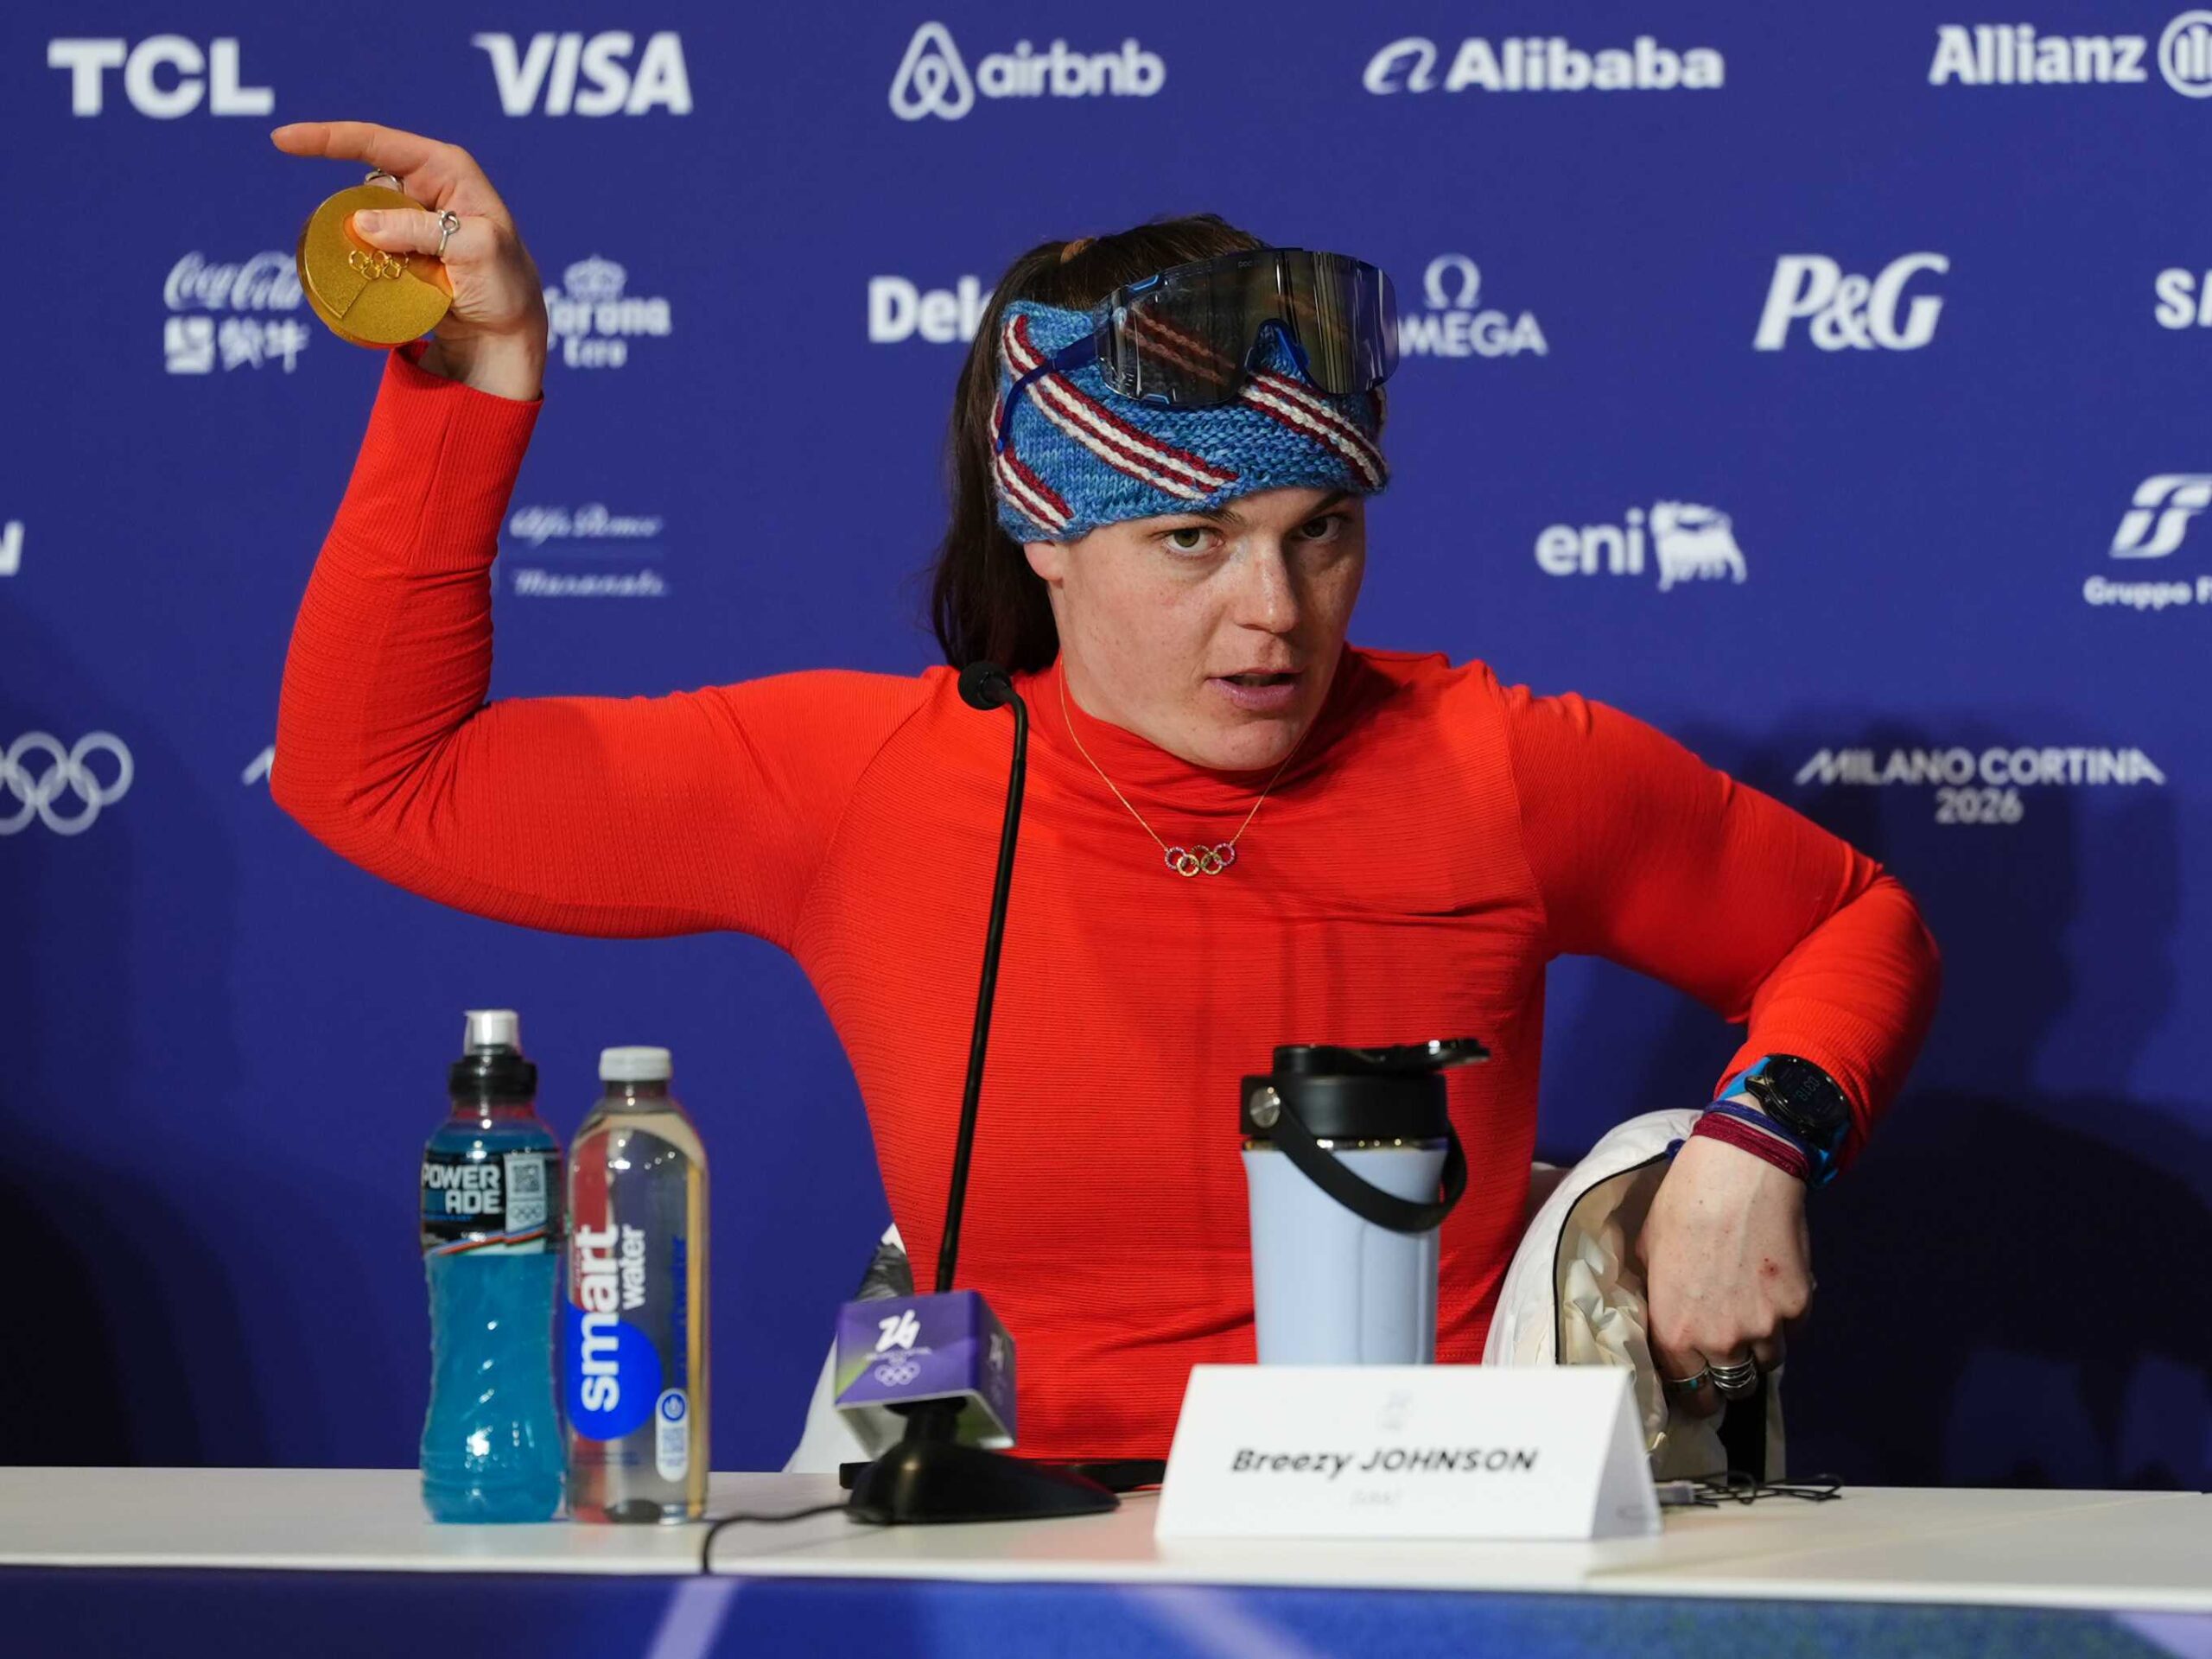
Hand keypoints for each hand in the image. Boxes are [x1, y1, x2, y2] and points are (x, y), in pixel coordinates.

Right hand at [271, 120, 548, 399]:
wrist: (507, 335)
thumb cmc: (506, 288)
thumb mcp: (476, 253)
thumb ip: (421, 232)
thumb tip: (361, 222)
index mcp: (448, 168)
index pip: (379, 142)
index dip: (328, 138)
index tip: (283, 140)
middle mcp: (427, 185)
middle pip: (365, 183)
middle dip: (353, 211)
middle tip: (398, 258)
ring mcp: (412, 217)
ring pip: (362, 217)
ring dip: (360, 244)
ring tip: (407, 276)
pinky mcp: (401, 248)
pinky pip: (366, 246)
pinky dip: (361, 261)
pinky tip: (376, 282)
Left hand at [1634, 1130, 1811, 1418]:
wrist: (1740, 1173)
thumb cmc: (1682, 1206)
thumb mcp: (1649, 1256)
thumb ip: (1656, 1301)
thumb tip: (1658, 1321)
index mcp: (1676, 1332)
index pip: (1691, 1395)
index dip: (1695, 1391)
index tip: (1698, 1383)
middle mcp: (1722, 1341)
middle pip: (1734, 1388)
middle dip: (1728, 1377)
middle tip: (1727, 1355)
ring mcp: (1765, 1327)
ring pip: (1767, 1363)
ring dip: (1758, 1348)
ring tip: (1749, 1314)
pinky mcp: (1799, 1308)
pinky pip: (1791, 1332)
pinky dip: (1782, 1320)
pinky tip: (1770, 1289)